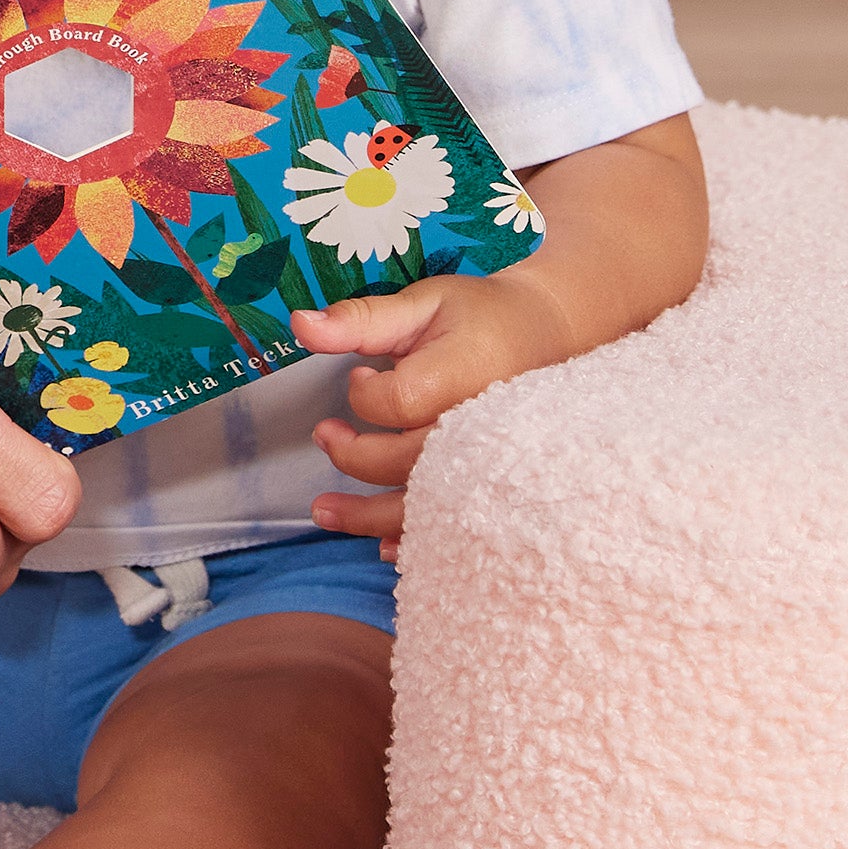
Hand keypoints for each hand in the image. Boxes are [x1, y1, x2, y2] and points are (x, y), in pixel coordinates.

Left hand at [296, 269, 576, 548]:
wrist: (547, 336)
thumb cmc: (480, 317)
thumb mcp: (423, 303)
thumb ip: (363, 319)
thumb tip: (300, 325)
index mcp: (464, 375)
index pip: (399, 401)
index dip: (365, 395)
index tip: (360, 377)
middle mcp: (482, 428)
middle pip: (408, 463)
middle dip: (354, 457)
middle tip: (326, 435)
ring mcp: (493, 465)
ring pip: (426, 507)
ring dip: (367, 516)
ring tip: (322, 511)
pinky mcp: (497, 487)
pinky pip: (455, 527)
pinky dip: (416, 542)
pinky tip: (382, 545)